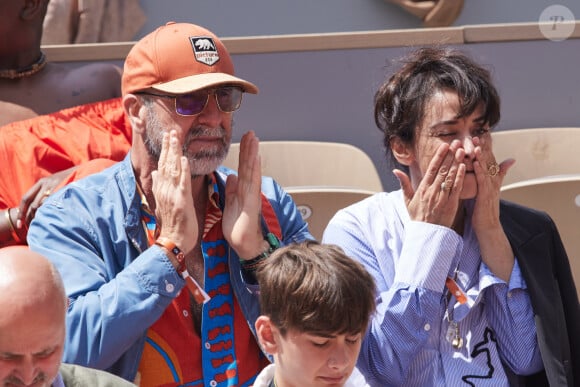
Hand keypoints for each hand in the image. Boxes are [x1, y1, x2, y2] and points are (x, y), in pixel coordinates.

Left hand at [17, 166, 76, 228]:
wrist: (83, 171)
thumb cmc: (69, 181)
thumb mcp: (55, 184)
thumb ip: (46, 194)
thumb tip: (36, 212)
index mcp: (41, 182)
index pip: (26, 199)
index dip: (21, 213)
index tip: (20, 225)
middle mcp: (45, 183)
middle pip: (32, 205)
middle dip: (30, 218)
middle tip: (32, 228)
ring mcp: (54, 186)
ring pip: (41, 206)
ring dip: (39, 217)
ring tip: (43, 226)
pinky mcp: (63, 190)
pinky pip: (52, 204)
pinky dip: (49, 213)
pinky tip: (53, 219)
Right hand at [152, 130, 197, 254]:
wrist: (173, 242)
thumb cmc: (173, 225)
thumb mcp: (163, 202)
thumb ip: (159, 186)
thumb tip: (155, 171)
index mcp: (162, 189)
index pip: (162, 165)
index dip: (165, 150)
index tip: (167, 137)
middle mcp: (164, 189)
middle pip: (166, 164)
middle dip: (168, 146)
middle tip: (171, 131)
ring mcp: (172, 195)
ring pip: (173, 169)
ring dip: (174, 152)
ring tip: (176, 138)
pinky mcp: (181, 201)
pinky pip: (183, 183)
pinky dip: (184, 170)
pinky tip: (185, 159)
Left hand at [222, 131, 266, 258]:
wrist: (243, 244)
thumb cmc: (237, 227)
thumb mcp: (230, 204)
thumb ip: (231, 190)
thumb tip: (232, 176)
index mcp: (242, 190)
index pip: (243, 168)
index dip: (243, 153)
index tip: (244, 138)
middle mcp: (248, 190)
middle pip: (249, 166)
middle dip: (249, 149)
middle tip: (251, 132)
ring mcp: (251, 196)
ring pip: (252, 171)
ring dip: (253, 154)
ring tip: (254, 139)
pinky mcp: (251, 203)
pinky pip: (252, 184)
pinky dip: (255, 170)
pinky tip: (256, 159)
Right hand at [394, 140, 465, 228]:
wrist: (426, 234)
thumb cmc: (417, 217)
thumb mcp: (407, 200)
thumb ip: (403, 184)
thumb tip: (396, 170)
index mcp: (422, 188)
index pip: (432, 168)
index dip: (439, 156)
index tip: (444, 146)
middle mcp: (432, 191)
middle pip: (442, 169)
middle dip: (450, 155)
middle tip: (457, 143)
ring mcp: (442, 197)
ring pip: (450, 176)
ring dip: (456, 162)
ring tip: (463, 151)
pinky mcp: (451, 204)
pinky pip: (456, 188)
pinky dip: (460, 177)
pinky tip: (464, 167)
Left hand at [471, 137, 514, 233]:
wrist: (488, 227)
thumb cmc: (482, 210)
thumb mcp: (484, 193)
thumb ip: (485, 180)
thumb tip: (482, 178)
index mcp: (490, 181)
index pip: (487, 162)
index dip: (483, 150)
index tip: (478, 138)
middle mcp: (492, 183)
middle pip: (488, 162)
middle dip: (482, 149)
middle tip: (477, 136)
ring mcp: (490, 189)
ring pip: (486, 169)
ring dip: (481, 157)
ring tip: (476, 145)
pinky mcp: (485, 196)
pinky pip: (482, 181)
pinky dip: (480, 171)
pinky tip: (475, 162)